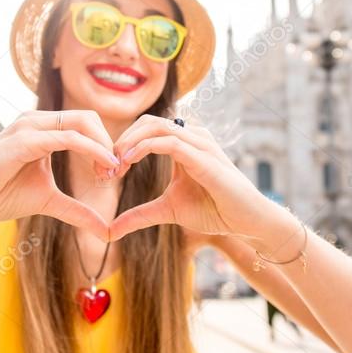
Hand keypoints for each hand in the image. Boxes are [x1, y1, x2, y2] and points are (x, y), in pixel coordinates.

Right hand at [0, 110, 120, 239]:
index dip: (106, 146)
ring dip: (103, 146)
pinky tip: (101, 167)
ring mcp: (29, 127)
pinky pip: (66, 137)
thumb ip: (76, 210)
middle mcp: (38, 121)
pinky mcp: (23, 140)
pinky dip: (90, 150)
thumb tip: (105, 230)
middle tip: (115, 174)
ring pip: (81, 123)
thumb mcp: (47, 201)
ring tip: (108, 174)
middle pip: (89, 118)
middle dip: (109, 143)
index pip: (87, 125)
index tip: (114, 174)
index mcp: (44, 130)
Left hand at [108, 115, 287, 242]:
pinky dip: (145, 147)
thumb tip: (110, 230)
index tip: (107, 170)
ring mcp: (199, 144)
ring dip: (129, 142)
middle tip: (106, 165)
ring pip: (156, 127)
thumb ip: (139, 215)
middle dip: (122, 140)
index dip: (123, 144)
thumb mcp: (167, 211)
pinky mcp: (204, 157)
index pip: (146, 129)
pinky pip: (170, 142)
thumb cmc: (214, 211)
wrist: (246, 222)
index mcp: (183, 144)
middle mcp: (192, 138)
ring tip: (115, 164)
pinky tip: (129, 160)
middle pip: (148, 122)